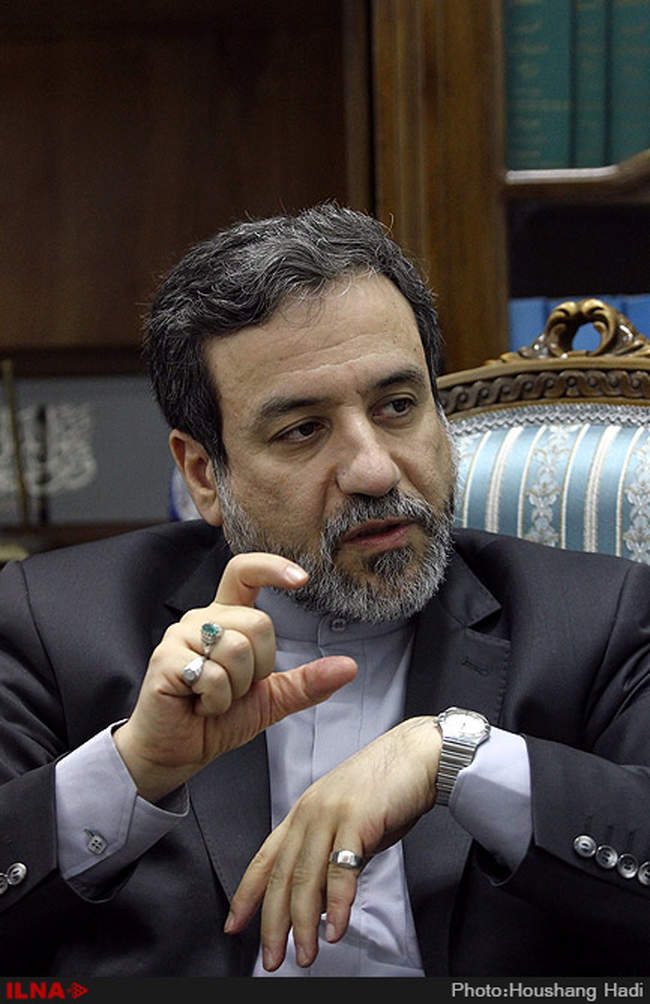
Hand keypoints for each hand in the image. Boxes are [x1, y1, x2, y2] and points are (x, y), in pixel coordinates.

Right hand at [114, 552, 356, 802]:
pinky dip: (216, 701)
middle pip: (258, 623)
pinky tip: (199, 706)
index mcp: (227, 617)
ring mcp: (180, 636)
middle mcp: (202, 618)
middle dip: (258, 668)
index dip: (272, 567)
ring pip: (237, 649)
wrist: (178, 750)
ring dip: (235, 689)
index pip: (244, 572)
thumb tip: (349, 667)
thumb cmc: (218, 719)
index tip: (302, 578)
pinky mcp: (166, 661)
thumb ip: (307, 681)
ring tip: (214, 698)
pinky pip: (212, 675)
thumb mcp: (272, 699)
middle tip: (234, 689)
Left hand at [226, 716, 440, 970]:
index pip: (266, 859)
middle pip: (282, 876)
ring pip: (306, 878)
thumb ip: (331, 858)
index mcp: (303, 812)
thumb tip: (321, 902)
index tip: (234, 924)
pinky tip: (335, 928)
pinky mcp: (357, 819)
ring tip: (304, 954)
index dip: (247, 894)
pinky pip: (341, 870)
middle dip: (273, 924)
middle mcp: (310, 813)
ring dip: (303, 924)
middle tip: (271, 958)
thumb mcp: (348, 823)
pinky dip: (338, 905)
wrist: (418, 755)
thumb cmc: (387, 787)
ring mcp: (332, 814)